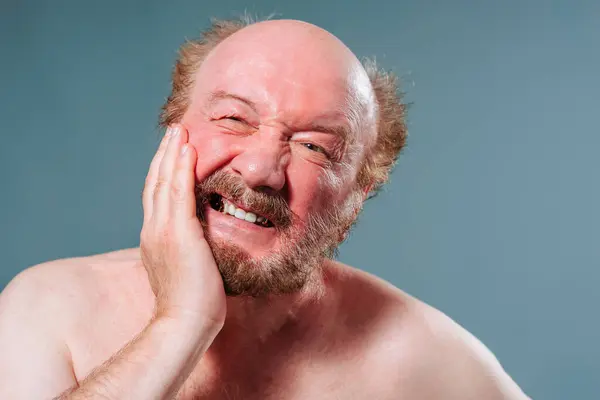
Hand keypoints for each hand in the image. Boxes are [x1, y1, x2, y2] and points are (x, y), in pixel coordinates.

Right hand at [140, 125, 225, 328]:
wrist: (186, 323)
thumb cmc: (192, 303)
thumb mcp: (187, 269)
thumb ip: (189, 251)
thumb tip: (200, 244)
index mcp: (154, 239)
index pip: (156, 197)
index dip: (163, 172)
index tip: (172, 153)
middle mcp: (153, 230)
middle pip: (155, 183)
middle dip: (164, 155)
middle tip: (173, 131)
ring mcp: (163, 230)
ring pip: (164, 182)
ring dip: (172, 154)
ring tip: (179, 131)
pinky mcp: (179, 232)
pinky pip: (179, 192)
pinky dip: (182, 168)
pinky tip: (188, 150)